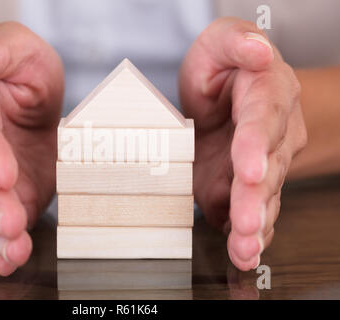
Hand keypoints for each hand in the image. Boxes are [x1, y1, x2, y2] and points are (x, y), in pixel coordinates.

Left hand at [179, 18, 306, 269]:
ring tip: (244, 249)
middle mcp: (273, 134)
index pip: (263, 119)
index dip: (255, 144)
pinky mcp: (244, 187)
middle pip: (267, 168)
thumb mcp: (222, 43)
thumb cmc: (223, 70)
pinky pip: (253, 212)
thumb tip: (258, 50)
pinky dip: (248, 236)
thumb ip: (237, 43)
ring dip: (254, 226)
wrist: (227, 97)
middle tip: (246, 223)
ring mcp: (261, 165)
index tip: (247, 168)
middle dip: (255, 198)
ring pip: (263, 198)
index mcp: (267, 94)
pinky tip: (243, 253)